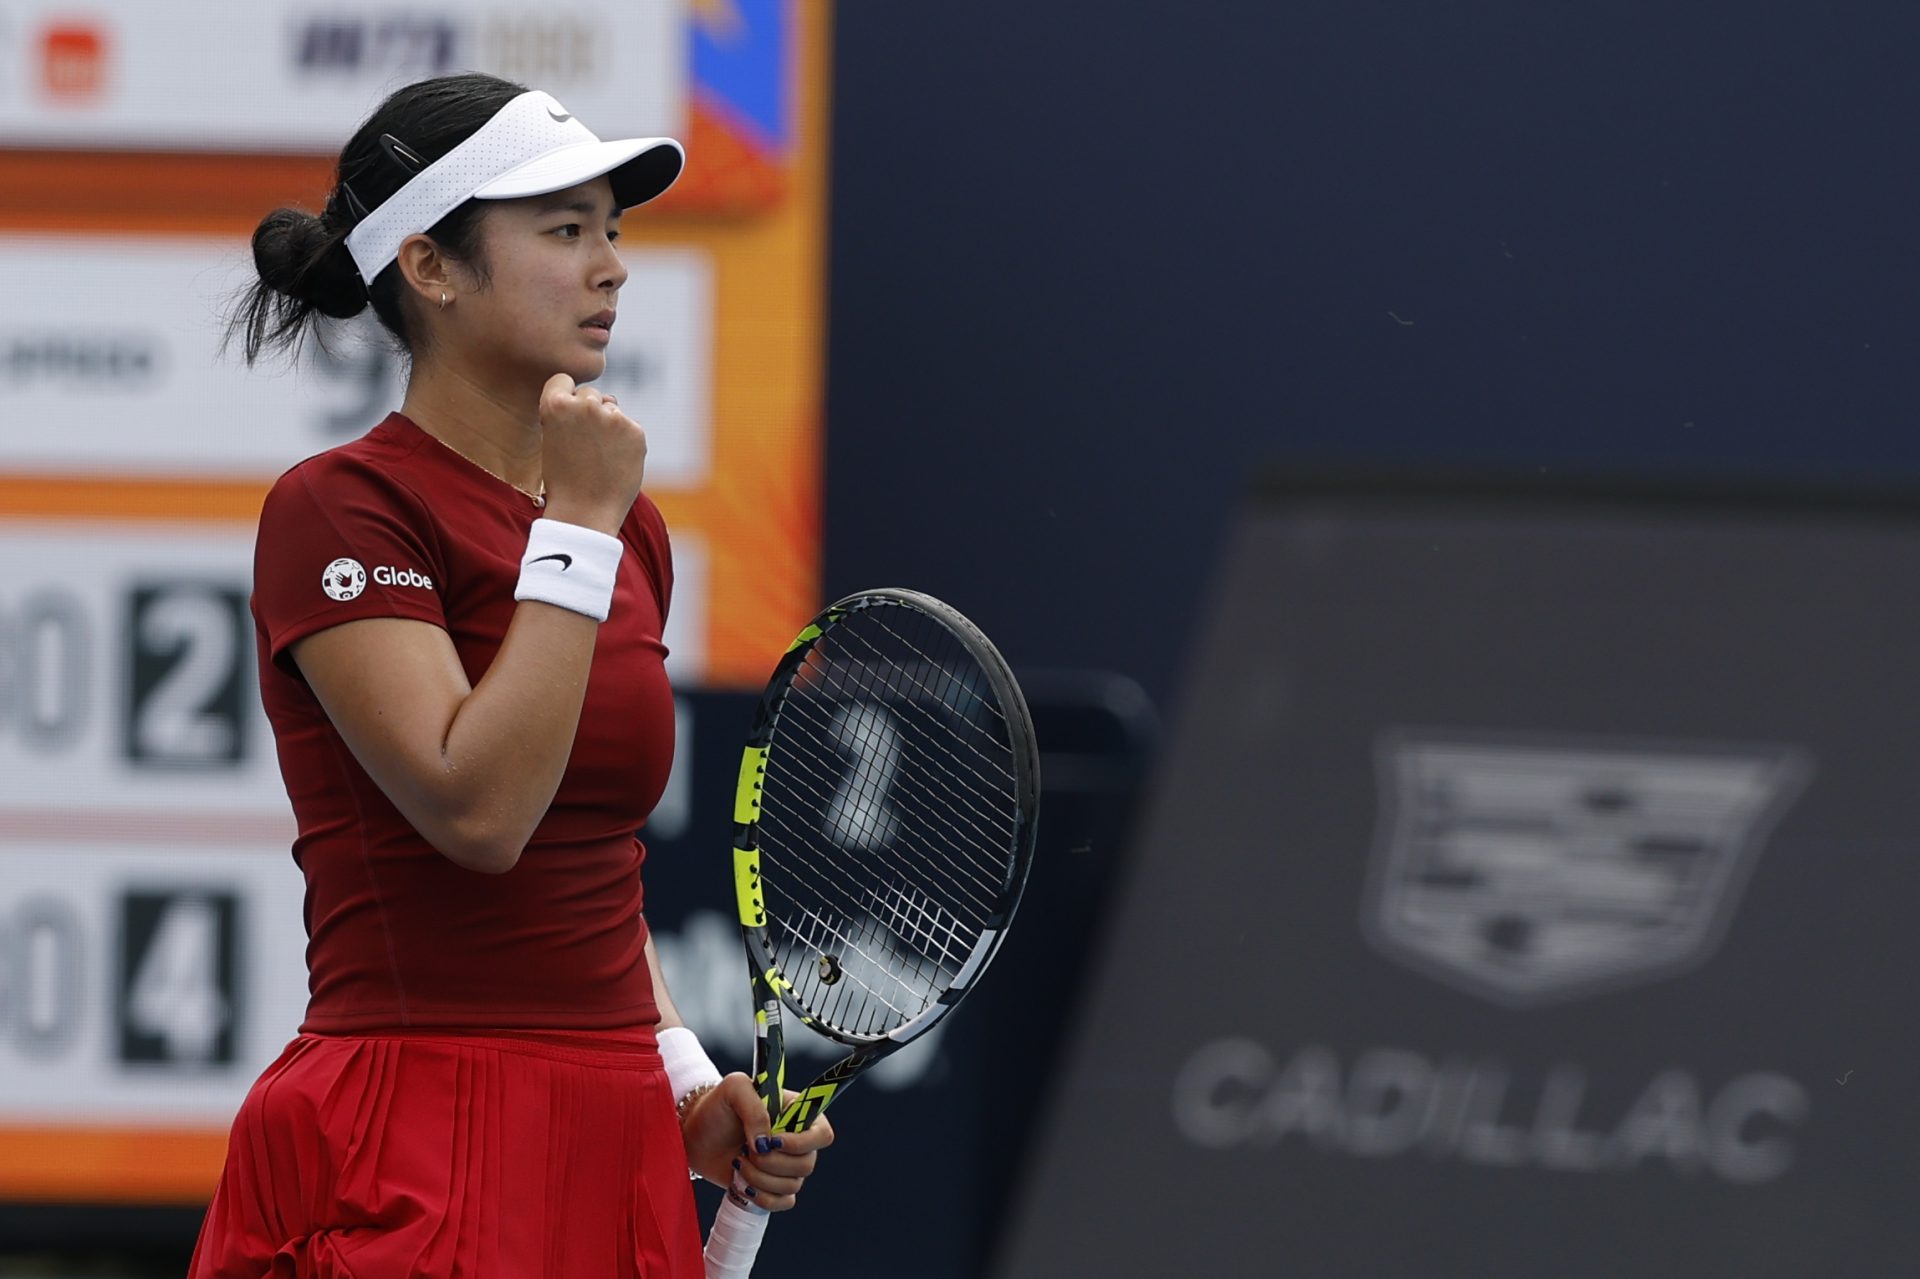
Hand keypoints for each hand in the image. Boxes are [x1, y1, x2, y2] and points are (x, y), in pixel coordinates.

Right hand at [537, 372, 646, 532]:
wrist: (585, 512)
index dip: (565, 398)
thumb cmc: (563, 480)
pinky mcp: (635, 431)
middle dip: (589, 412)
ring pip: (612, 410)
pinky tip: (614, 462)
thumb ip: (571, 414)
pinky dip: (625, 441)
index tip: (566, 417)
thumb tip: (604, 399)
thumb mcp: (552, 438)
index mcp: (555, 404)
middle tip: (584, 444)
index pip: (563, 380)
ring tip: (598, 457)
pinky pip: (629, 428)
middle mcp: (585, 405)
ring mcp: (612, 417)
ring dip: (609, 426)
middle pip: (591, 394)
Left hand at [681, 1073, 836, 1211]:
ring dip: (760, 1178)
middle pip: (807, 1164)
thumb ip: (755, 1109)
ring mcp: (785, 1166)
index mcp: (797, 1114)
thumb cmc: (718, 1105)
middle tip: (746, 1151)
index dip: (803, 1143)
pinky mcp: (772, 1187)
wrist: (695, 1134)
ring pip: (793, 1185)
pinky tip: (743, 1184)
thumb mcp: (734, 1089)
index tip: (774, 1141)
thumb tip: (766, 1143)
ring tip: (738, 1163)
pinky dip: (762, 1198)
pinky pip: (784, 1203)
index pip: (822, 1134)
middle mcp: (797, 1142)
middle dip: (771, 1163)